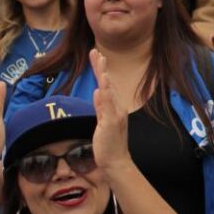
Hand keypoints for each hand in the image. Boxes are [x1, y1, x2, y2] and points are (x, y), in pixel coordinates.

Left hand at [88, 49, 131, 173]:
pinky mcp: (112, 121)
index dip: (100, 70)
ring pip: (109, 90)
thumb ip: (101, 107)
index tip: (96, 56)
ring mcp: (116, 114)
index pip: (106, 85)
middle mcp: (118, 107)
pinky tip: (103, 81)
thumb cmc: (109, 144)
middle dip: (101, 67)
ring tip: (100, 60)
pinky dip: (106, 92)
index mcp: (114, 107)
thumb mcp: (102, 122)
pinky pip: (108, 104)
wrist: (116, 162)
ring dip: (104, 74)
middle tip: (96, 51)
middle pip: (107, 83)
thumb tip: (97, 92)